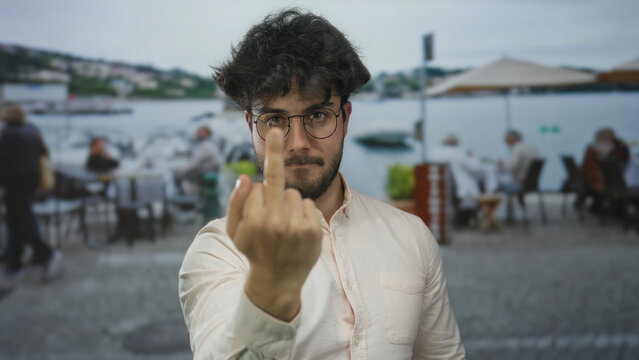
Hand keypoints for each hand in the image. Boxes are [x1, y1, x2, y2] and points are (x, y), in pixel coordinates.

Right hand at [226, 129, 322, 319]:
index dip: (255, 193)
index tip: (265, 157)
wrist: (277, 280)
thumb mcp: (234, 231)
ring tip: (283, 224)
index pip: (257, 186)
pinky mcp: (313, 230)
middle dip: (275, 152)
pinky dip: (302, 211)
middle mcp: (275, 222)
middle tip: (276, 130)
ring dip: (288, 202)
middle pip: (277, 181)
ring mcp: (296, 227)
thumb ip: (236, 203)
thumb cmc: (252, 250)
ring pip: (293, 194)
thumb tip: (245, 178)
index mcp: (254, 221)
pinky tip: (296, 228)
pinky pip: (308, 204)